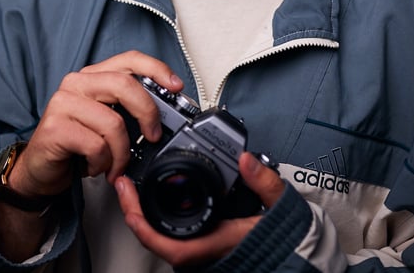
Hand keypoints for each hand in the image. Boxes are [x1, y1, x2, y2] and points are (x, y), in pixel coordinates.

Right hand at [5, 51, 183, 197]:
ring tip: (116, 164)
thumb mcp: (108, 120)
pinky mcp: (54, 128)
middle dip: (147, 113)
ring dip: (122, 152)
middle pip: (125, 85)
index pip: (130, 59)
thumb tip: (166, 112)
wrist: (41, 171)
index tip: (177, 86)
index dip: (157, 69)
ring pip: (113, 123)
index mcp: (94, 75)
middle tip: (152, 136)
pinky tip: (96, 166)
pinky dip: (103, 162)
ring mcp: (63, 103)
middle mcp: (77, 83)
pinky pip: (96, 145)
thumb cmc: (78, 144)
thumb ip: (129, 109)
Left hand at [115, 150, 286, 268]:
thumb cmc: (280, 237)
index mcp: (210, 243)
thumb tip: (246, 159)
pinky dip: (156, 216)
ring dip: (142, 212)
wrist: (290, 254)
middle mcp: (198, 251)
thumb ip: (263, 182)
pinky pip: (169, 234)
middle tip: (123, 181)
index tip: (127, 192)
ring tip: (133, 186)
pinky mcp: (199, 243)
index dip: (138, 218)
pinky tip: (154, 197)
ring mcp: (197, 249)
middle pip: (152, 236)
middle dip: (133, 208)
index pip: (162, 240)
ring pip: (159, 235)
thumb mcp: (276, 206)